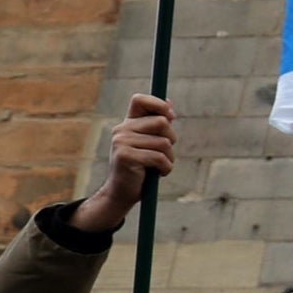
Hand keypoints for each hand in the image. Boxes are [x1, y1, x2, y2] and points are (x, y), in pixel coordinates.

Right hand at [74, 95, 174, 234]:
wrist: (122, 193)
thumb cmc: (141, 169)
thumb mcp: (150, 144)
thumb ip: (158, 125)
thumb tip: (169, 103)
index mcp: (128, 124)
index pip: (140, 100)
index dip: (159, 104)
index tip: (170, 116)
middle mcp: (122, 129)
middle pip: (162, 122)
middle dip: (171, 139)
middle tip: (163, 153)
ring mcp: (121, 142)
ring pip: (164, 142)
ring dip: (169, 157)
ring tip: (158, 166)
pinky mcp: (125, 156)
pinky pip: (159, 157)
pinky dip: (166, 168)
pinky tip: (157, 173)